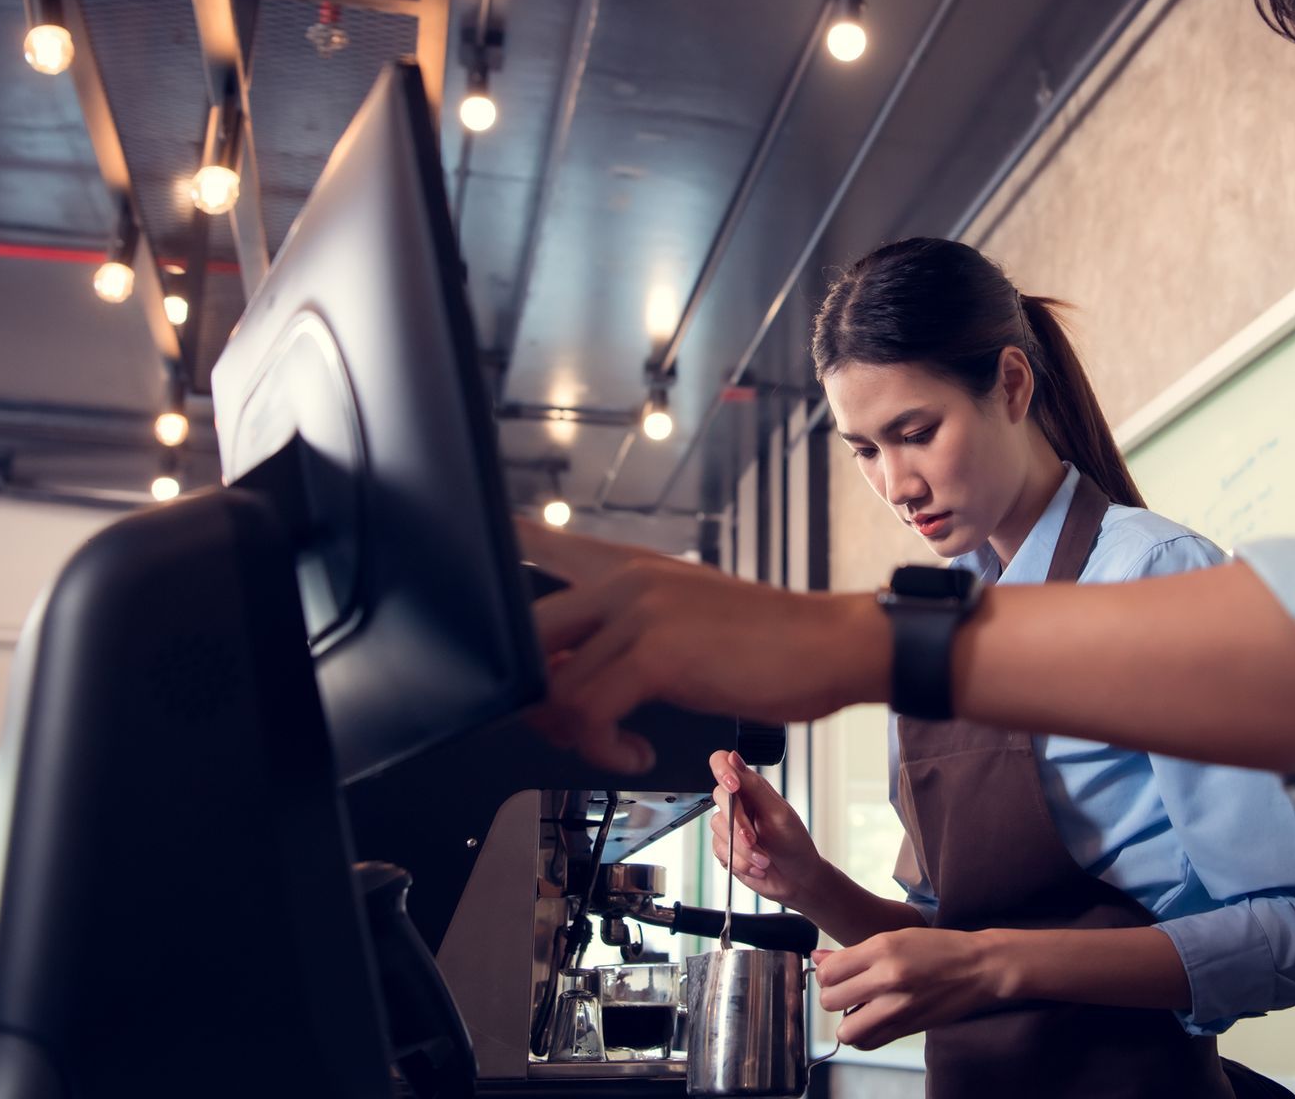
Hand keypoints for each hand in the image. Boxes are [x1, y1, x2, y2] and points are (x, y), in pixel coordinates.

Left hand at [520, 528, 891, 771]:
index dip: (488, 560)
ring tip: (610, 744)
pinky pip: (589, 712)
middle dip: (526, 696)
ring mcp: (639, 610)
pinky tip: (635, 753)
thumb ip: (617, 636)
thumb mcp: (679, 624)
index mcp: (625, 566)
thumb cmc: (762, 644)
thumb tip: (556, 677)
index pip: (534, 541)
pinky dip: (603, 750)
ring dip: (570, 734)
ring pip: (551, 683)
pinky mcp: (657, 651)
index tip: (464, 586)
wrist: (830, 645)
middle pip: (523, 632)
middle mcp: (624, 577)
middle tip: (561, 727)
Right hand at [708, 750, 827, 910]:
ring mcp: (729, 826)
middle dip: (738, 823)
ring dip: (742, 849)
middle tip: (754, 840)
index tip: (733, 787)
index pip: (724, 763)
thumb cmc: (794, 843)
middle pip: (718, 796)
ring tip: (763, 859)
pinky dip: (739, 861)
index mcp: (751, 788)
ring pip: (717, 827)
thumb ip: (753, 787)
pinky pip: (719, 849)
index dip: (723, 770)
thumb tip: (733, 757)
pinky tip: (756, 866)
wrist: (797, 880)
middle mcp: (738, 803)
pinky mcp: (725, 848)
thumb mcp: (778, 813)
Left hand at [812, 928, 1008, 1050]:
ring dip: (847, 1021)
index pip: (828, 971)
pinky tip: (873, 1020)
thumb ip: (854, 953)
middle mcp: (887, 977)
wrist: (979, 968)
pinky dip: (864, 1035)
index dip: (826, 974)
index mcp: (882, 948)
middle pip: (830, 1001)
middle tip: (848, 990)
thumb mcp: (894, 937)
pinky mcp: (907, 1028)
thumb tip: (818, 959)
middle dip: (833, 996)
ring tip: (860, 1008)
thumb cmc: (938, 948)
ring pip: (845, 1030)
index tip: (837, 973)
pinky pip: (868, 1042)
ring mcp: (898, 1006)